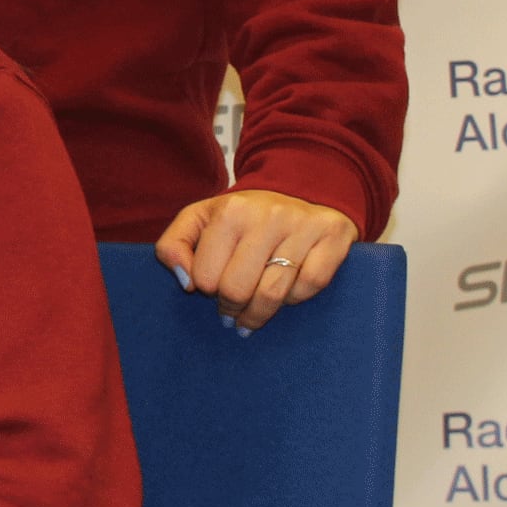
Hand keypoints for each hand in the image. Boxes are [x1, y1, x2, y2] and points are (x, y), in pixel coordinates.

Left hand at [155, 190, 356, 331]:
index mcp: (231, 211)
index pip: (206, 277)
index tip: (212, 289)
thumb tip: (185, 283)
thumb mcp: (200, 218)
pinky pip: (309, 287)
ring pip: (274, 294)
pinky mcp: (332, 238)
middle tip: (230, 312)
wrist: (300, 187)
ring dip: (258, 315)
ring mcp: (303, 227)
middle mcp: (268, 216)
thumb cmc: (242, 215)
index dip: (206, 290)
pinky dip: (295, 299)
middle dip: (231, 308)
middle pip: (239, 289)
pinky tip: (285, 297)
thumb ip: (174, 245)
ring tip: (248, 319)